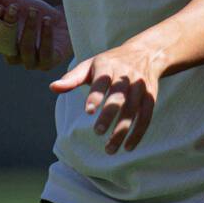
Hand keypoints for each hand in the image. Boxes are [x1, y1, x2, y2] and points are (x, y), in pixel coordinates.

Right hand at [0, 0, 71, 70]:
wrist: (63, 17)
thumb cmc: (34, 12)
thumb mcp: (10, 1)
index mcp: (2, 45)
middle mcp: (15, 57)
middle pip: (8, 47)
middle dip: (11, 27)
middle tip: (15, 7)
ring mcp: (33, 62)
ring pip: (27, 51)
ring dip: (30, 30)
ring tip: (35, 12)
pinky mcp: (50, 62)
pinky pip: (46, 54)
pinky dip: (46, 38)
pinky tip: (47, 21)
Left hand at [49, 41, 165, 153]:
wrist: (145, 53)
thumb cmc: (110, 62)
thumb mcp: (90, 65)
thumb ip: (72, 78)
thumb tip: (52, 88)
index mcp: (108, 66)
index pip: (102, 81)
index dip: (96, 95)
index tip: (88, 111)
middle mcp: (126, 75)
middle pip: (119, 97)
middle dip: (109, 115)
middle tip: (97, 132)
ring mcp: (140, 86)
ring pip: (133, 110)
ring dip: (122, 130)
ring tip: (109, 149)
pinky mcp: (151, 96)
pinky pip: (146, 116)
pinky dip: (138, 133)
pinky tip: (128, 147)